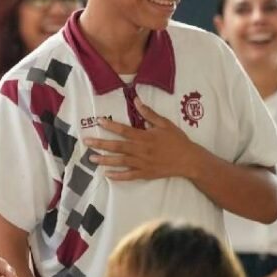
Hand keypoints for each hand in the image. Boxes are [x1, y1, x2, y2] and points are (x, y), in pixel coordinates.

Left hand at [84, 98, 199, 180]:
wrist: (189, 160)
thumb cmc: (177, 140)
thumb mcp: (165, 124)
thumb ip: (149, 113)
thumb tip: (136, 100)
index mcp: (145, 137)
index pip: (124, 130)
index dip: (111, 125)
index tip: (99, 121)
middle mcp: (141, 150)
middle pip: (118, 147)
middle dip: (101, 144)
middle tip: (86, 142)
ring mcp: (143, 163)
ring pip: (120, 162)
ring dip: (105, 160)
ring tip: (91, 159)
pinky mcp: (146, 174)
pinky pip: (129, 176)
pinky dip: (118, 176)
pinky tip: (107, 175)